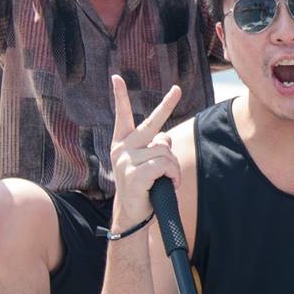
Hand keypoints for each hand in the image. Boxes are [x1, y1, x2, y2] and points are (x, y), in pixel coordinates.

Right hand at [108, 75, 182, 227]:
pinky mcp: (136, 174)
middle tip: (176, 89)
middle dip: (166, 104)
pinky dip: (174, 174)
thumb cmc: (141, 187)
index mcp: (122, 143)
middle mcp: (122, 148)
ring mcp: (127, 161)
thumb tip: (165, 137)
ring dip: (174, 166)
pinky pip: (165, 164)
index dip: (120, 96)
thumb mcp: (145, 164)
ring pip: (165, 150)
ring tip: (169, 179)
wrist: (131, 215)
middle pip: (151, 124)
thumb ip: (154, 147)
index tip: (116, 78)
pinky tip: (170, 184)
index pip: (121, 115)